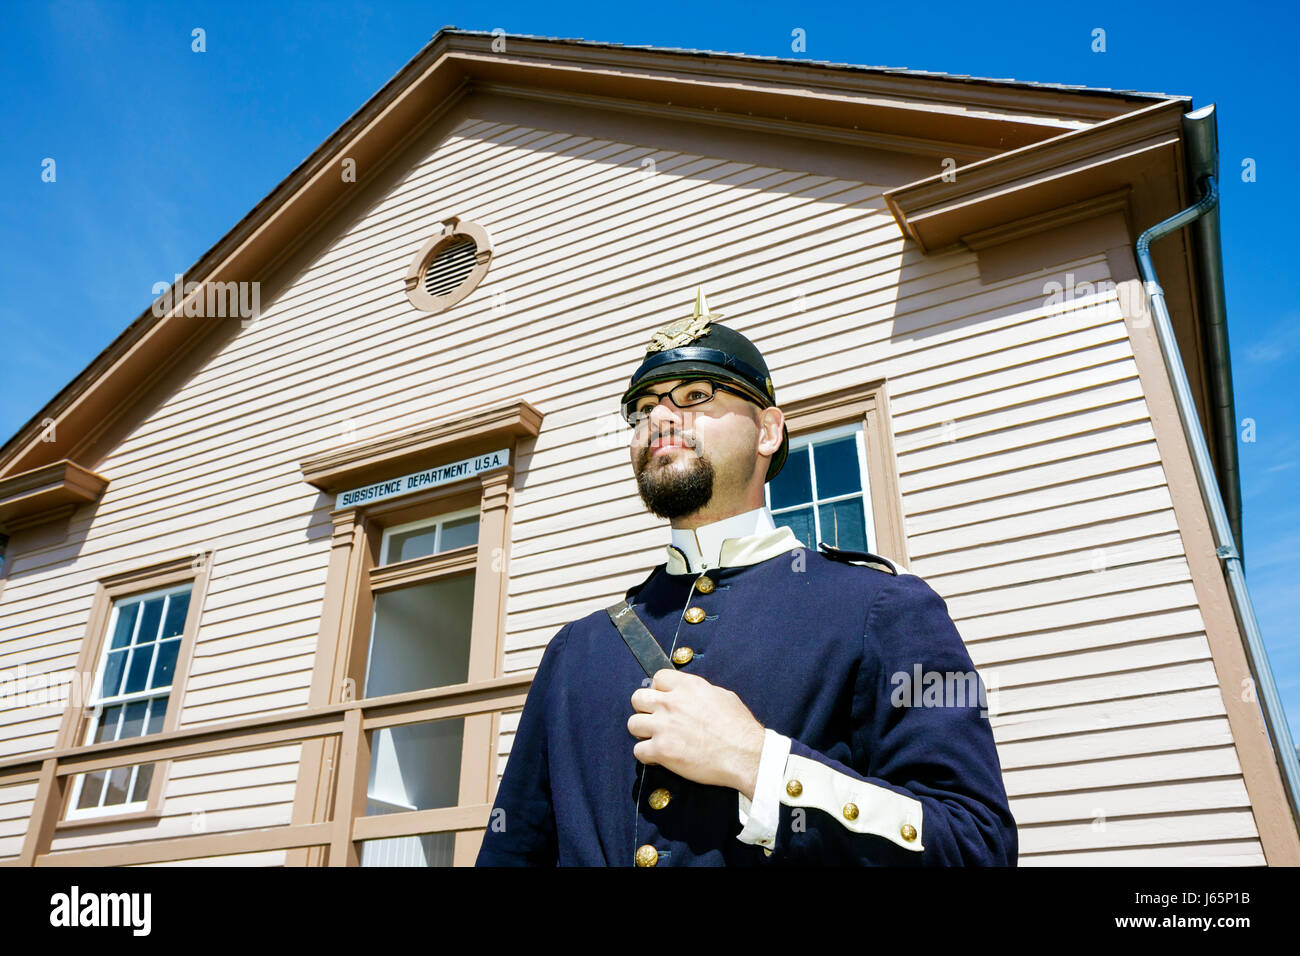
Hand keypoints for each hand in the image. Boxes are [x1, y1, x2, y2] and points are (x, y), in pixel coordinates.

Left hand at [627, 669, 765, 798]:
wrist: (745, 755)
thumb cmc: (740, 728)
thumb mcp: (723, 696)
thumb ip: (700, 692)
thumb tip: (691, 694)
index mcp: (688, 687)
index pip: (657, 678)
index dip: (659, 690)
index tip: (664, 700)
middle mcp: (672, 703)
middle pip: (637, 698)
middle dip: (644, 709)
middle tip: (656, 719)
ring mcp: (664, 727)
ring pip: (633, 724)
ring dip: (643, 732)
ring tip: (656, 739)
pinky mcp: (662, 750)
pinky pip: (638, 750)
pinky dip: (647, 755)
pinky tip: (659, 756)